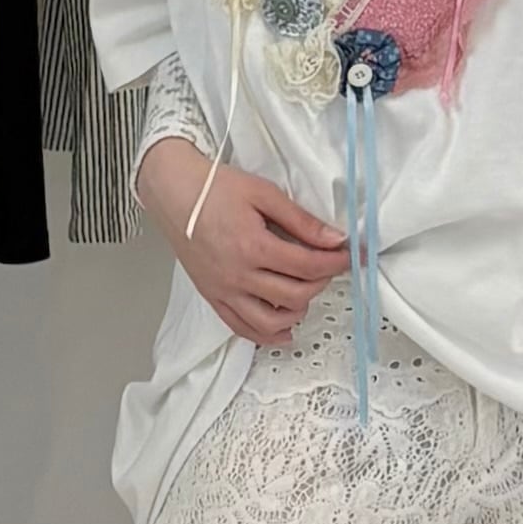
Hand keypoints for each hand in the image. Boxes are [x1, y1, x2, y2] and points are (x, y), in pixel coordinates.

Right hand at [135, 138, 350, 345]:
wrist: (173, 192)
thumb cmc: (214, 188)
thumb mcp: (264, 194)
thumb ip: (301, 220)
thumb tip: (335, 239)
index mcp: (253, 246)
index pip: (308, 266)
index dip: (335, 263)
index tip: (349, 256)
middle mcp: (238, 275)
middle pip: (294, 294)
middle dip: (321, 282)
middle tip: (329, 266)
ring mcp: (223, 290)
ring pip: (270, 321)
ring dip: (297, 311)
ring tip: (307, 293)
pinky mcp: (212, 296)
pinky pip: (241, 327)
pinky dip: (265, 335)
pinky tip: (283, 330)